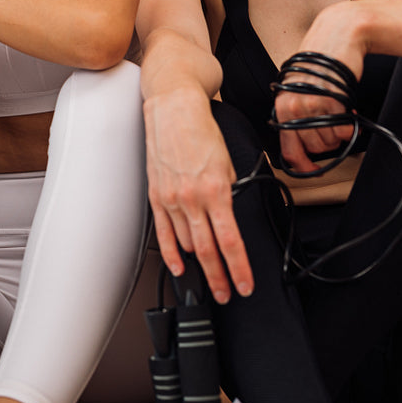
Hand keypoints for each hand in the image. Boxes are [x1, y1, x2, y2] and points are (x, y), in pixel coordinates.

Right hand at [144, 88, 252, 301]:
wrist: (173, 108)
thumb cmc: (201, 129)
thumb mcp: (228, 162)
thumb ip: (229, 192)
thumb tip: (229, 214)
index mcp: (216, 190)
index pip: (230, 242)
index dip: (239, 269)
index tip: (245, 284)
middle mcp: (192, 198)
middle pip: (208, 251)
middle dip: (220, 277)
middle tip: (228, 293)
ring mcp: (171, 199)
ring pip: (187, 245)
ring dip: (200, 265)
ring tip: (209, 279)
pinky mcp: (156, 195)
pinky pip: (163, 233)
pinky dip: (171, 253)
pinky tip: (179, 266)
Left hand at [274, 6, 365, 172]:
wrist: (337, 36)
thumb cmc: (320, 62)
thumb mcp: (299, 88)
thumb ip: (299, 114)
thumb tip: (307, 146)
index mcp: (282, 105)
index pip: (289, 149)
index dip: (303, 164)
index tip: (314, 169)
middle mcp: (293, 106)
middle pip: (313, 148)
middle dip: (327, 142)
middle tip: (334, 125)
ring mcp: (312, 104)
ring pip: (328, 141)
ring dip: (338, 133)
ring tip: (340, 114)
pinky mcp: (331, 99)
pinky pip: (342, 129)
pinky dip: (349, 127)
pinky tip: (349, 112)